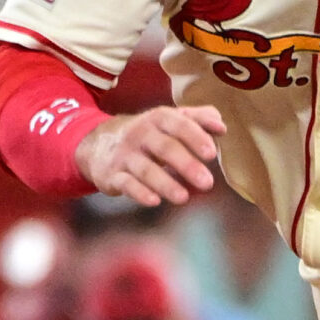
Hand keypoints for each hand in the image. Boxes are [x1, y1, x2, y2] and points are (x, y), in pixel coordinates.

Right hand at [77, 106, 226, 206]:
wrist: (98, 143)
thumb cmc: (147, 133)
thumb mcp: (168, 120)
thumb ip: (197, 119)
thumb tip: (221, 126)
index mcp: (158, 118)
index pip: (178, 124)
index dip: (195, 137)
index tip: (212, 153)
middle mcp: (140, 134)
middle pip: (164, 147)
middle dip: (186, 164)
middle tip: (208, 182)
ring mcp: (125, 155)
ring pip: (146, 169)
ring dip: (165, 183)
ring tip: (184, 197)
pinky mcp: (112, 175)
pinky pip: (126, 183)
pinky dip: (139, 193)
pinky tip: (154, 201)